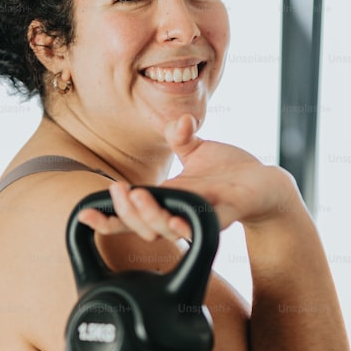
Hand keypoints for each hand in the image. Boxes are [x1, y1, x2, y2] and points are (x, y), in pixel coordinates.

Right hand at [77, 116, 300, 240]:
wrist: (264, 181)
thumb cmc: (230, 170)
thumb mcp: (199, 150)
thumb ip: (182, 139)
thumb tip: (178, 122)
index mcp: (167, 199)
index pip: (130, 215)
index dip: (107, 218)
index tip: (85, 213)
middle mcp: (178, 213)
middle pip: (141, 225)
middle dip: (124, 212)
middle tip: (117, 191)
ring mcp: (198, 219)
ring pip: (166, 228)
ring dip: (148, 216)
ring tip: (135, 197)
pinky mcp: (221, 218)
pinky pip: (200, 226)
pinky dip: (184, 225)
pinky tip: (172, 220)